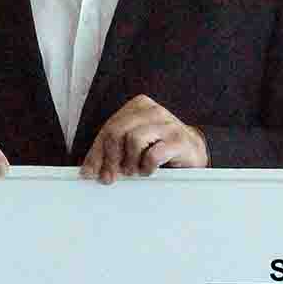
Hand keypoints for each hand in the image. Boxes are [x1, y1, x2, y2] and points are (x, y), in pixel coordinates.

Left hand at [79, 95, 207, 184]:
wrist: (193, 151)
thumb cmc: (160, 147)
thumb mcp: (133, 144)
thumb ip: (113, 150)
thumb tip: (90, 169)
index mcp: (138, 106)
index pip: (109, 127)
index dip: (96, 152)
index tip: (89, 172)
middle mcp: (153, 111)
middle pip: (117, 131)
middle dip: (108, 158)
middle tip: (109, 177)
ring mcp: (168, 124)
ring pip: (134, 140)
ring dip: (129, 162)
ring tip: (133, 171)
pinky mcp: (179, 141)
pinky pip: (154, 154)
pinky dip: (146, 167)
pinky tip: (148, 171)